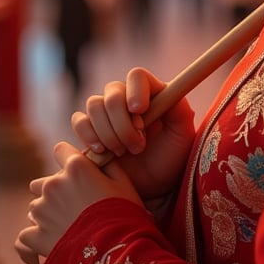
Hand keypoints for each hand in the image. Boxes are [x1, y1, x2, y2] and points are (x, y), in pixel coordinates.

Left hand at [15, 141, 141, 263]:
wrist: (114, 254)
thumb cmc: (124, 216)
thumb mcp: (124, 184)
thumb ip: (108, 164)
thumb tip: (100, 156)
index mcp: (76, 168)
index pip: (61, 150)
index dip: (69, 160)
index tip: (77, 172)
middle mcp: (53, 184)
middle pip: (45, 182)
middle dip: (57, 192)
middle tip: (76, 210)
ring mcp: (41, 210)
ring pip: (37, 207)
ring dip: (47, 215)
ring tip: (68, 230)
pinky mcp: (34, 234)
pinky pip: (27, 233)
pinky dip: (37, 238)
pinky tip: (53, 245)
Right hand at [70, 67, 194, 202]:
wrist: (152, 187)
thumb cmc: (171, 159)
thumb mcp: (183, 136)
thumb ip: (180, 111)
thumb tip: (167, 92)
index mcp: (150, 94)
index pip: (137, 76)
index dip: (135, 90)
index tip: (140, 110)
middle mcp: (126, 98)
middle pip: (112, 92)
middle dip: (122, 121)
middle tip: (138, 146)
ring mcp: (106, 113)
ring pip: (94, 105)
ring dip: (108, 131)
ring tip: (123, 152)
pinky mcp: (90, 130)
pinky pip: (79, 121)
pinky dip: (89, 136)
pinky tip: (104, 152)